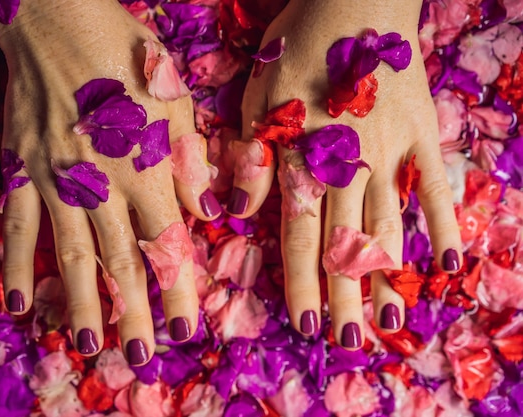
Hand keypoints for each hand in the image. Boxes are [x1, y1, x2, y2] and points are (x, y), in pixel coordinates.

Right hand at [0, 0, 216, 362]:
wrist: (53, 17)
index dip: (178, 287)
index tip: (186, 328)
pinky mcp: (21, 168)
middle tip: (139, 356)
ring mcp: (54, 178)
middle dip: (133, 311)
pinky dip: (17, 266)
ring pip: (69, 253)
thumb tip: (206, 214)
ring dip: (81, 303)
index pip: (166, 241)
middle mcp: (99, 180)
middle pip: (119, 259)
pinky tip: (20, 303)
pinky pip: (18, 225)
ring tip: (89, 345)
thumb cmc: (121, 50)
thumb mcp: (171, 96)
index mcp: (143, 164)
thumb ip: (188, 160)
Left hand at [228, 0, 461, 347]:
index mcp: (305, 158)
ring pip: (389, 225)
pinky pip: (436, 185)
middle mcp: (350, 166)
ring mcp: (392, 153)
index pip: (299, 235)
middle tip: (350, 340)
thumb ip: (251, 159)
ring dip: (390, 274)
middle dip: (346, 294)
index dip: (302, 281)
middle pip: (345, 242)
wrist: (354, 0)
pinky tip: (450, 261)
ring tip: (393, 319)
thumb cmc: (297, 48)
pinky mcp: (424, 135)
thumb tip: (232, 213)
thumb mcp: (258, 98)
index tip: (309, 324)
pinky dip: (444, 223)